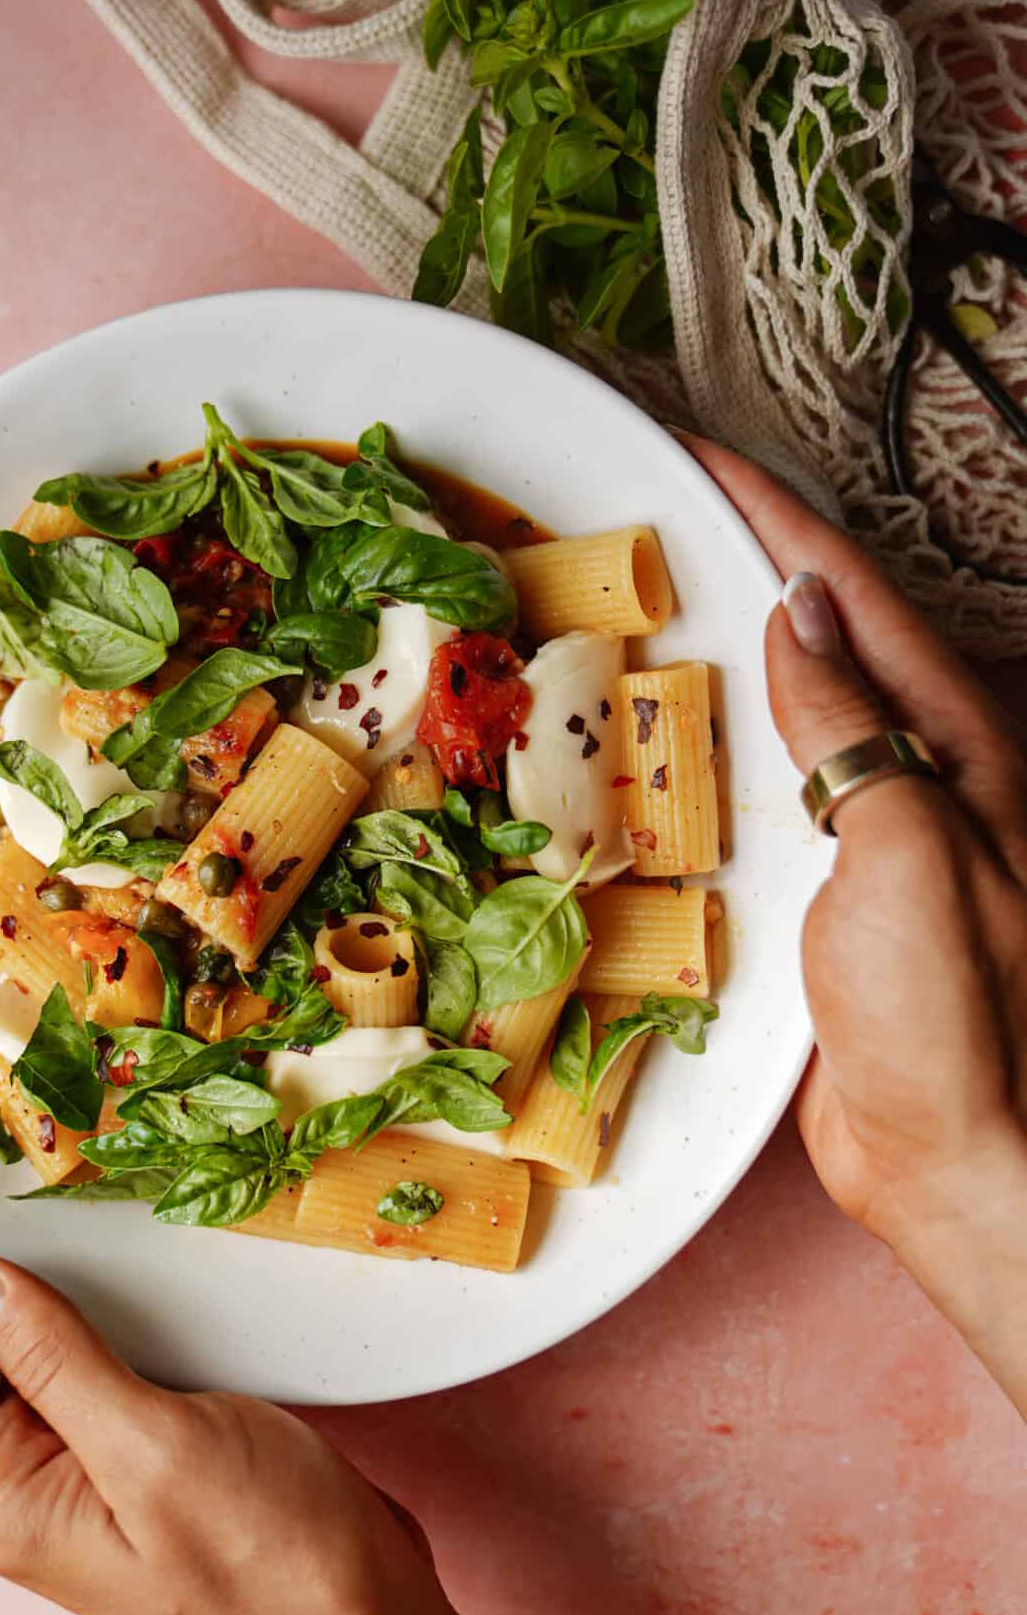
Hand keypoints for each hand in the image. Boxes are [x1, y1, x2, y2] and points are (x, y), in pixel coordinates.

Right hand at [681, 438, 1026, 1406]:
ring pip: (793, 703)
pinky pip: (767, 784)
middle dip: (748, 554)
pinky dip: (714, 736)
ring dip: (726, 638)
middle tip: (659, 502)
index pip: (854, 598)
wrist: (964, 1163)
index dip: (776, 516)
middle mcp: (925, 773)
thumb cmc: (955, 1024)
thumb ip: (855, 730)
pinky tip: (668, 731)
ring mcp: (877, 830)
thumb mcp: (911, 855)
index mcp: (962, 748)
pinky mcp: (832, 890)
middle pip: (827, 632)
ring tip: (650, 588)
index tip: (698, 451)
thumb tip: (799, 614)